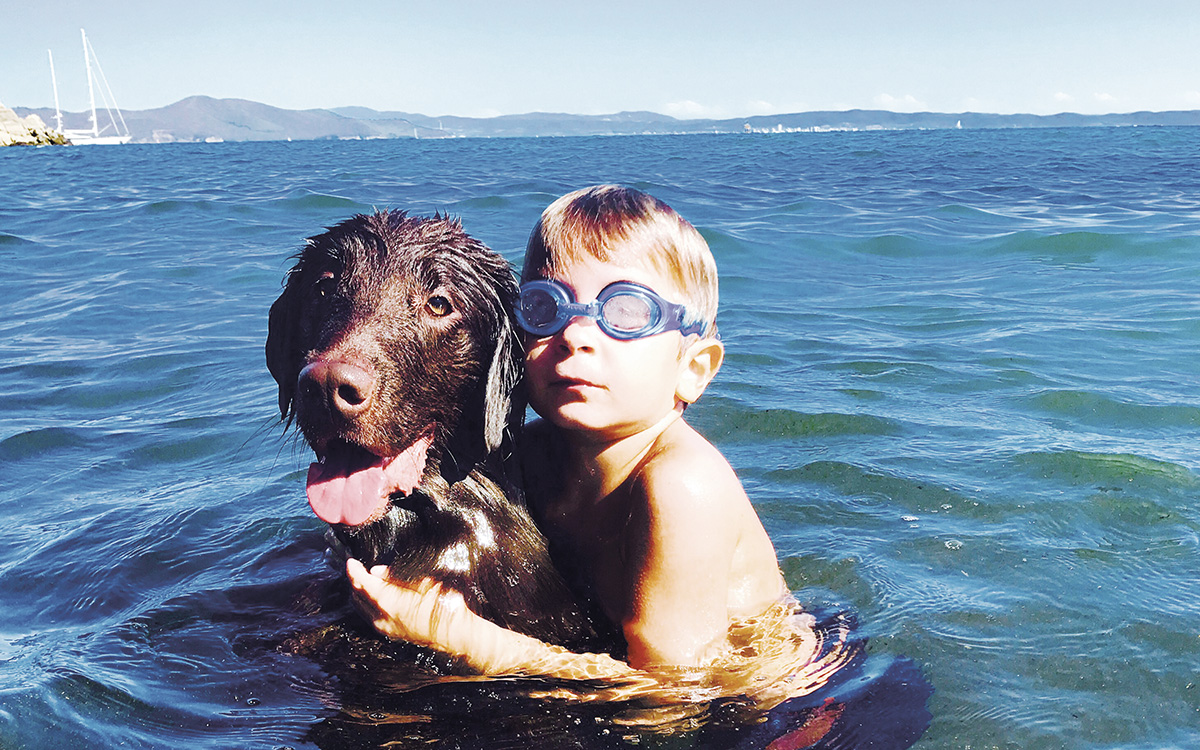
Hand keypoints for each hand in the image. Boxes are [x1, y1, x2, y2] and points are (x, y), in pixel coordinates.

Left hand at [345, 558, 471, 655]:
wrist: (457, 634)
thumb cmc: (445, 604)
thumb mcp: (424, 582)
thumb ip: (397, 576)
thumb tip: (377, 571)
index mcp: (388, 602)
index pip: (362, 583)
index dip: (354, 570)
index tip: (351, 561)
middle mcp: (382, 618)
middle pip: (358, 596)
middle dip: (355, 580)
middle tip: (357, 568)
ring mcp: (386, 628)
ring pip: (362, 609)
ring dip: (359, 593)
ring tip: (365, 580)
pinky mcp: (392, 634)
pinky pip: (370, 617)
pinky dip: (367, 604)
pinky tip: (375, 597)